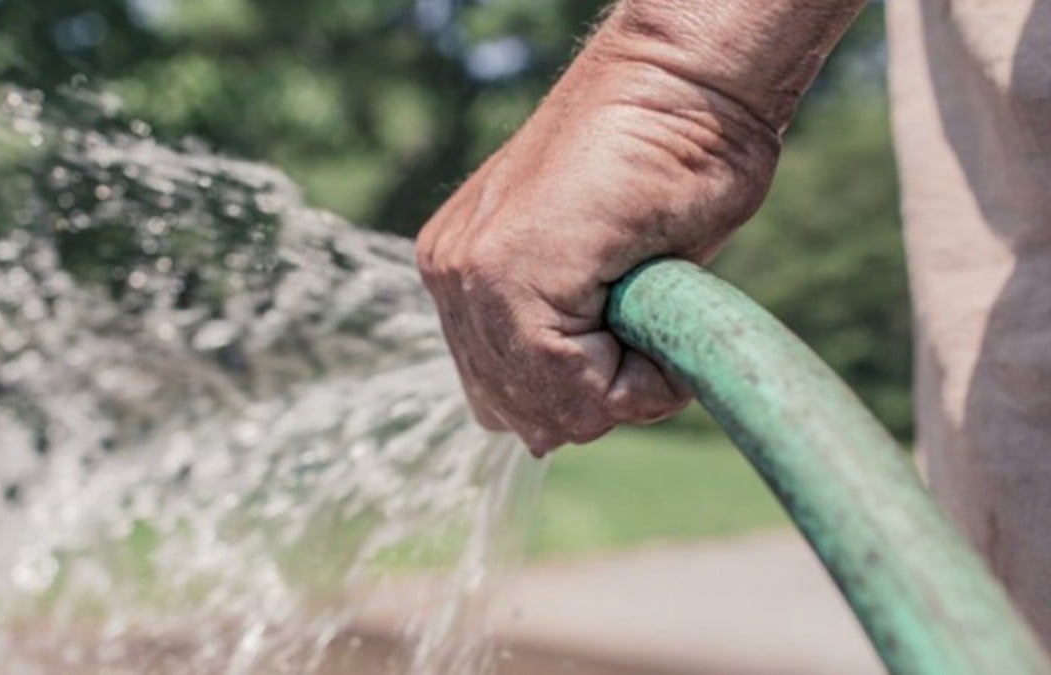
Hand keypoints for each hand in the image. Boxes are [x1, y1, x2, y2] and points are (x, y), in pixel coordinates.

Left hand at [415, 12, 782, 454]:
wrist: (686, 85)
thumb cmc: (667, 167)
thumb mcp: (606, 279)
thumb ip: (564, 344)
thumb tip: (541, 437)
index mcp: (464, 275)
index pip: (507, 398)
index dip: (587, 395)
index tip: (638, 338)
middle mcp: (451, 276)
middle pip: (520, 413)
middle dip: (597, 398)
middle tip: (648, 329)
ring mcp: (469, 272)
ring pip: (547, 409)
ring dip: (621, 387)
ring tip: (654, 315)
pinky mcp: (505, 270)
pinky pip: (573, 387)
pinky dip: (638, 380)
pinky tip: (657, 314)